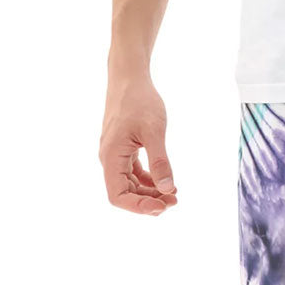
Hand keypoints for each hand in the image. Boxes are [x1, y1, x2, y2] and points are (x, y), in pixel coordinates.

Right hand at [99, 75, 176, 214]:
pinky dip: (150, 181)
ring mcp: (117, 155)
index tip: (162, 205)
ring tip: (174, 193)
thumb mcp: (154, 132)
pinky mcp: (124, 150)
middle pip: (125, 194)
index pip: (118, 196)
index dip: (139, 207)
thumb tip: (166, 189)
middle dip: (149, 201)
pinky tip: (167, 181)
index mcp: (111, 156)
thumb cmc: (140, 100)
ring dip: (151, 193)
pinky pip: (135, 174)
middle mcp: (110, 159)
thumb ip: (160, 162)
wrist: (130, 77)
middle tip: (175, 199)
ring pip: (131, 186)